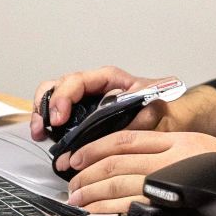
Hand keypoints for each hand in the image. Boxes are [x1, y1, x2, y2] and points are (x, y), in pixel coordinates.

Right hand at [29, 66, 176, 141]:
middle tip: (44, 126)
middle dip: (47, 104)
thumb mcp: (154, 112)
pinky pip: (60, 112)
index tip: (60, 118)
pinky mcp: (84, 115)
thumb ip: (135, 122)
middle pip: (60, 85)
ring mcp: (87, 100)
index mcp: (109, 79)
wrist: (175, 116)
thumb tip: (114, 136)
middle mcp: (95, 86)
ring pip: (55, 96)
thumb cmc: (165, 108)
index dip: (64, 97)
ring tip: (39, 132)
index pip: (79, 81)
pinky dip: (48, 121)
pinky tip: (44, 135)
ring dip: (43, 112)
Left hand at [60, 130, 215, 212]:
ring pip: (118, 182)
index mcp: (171, 140)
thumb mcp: (195, 146)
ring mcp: (167, 181)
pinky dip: (107, 208)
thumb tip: (128, 157)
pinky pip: (129, 205)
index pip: (122, 139)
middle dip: (86, 173)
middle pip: (114, 161)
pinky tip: (95, 211)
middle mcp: (167, 157)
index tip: (75, 157)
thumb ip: (164, 147)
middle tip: (71, 182)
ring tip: (76, 199)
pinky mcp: (169, 203)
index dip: (93, 148)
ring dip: (91, 191)